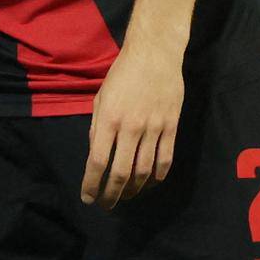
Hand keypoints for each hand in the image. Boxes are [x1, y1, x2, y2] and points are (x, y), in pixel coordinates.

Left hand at [80, 40, 183, 208]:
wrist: (154, 55)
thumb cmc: (122, 75)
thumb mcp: (101, 98)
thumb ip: (98, 128)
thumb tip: (96, 155)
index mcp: (109, 119)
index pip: (97, 161)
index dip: (92, 183)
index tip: (88, 198)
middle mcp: (131, 127)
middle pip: (121, 172)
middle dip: (111, 193)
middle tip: (107, 204)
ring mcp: (154, 128)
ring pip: (144, 170)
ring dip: (134, 189)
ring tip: (126, 196)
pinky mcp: (171, 127)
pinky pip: (165, 159)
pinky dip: (157, 176)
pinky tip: (150, 183)